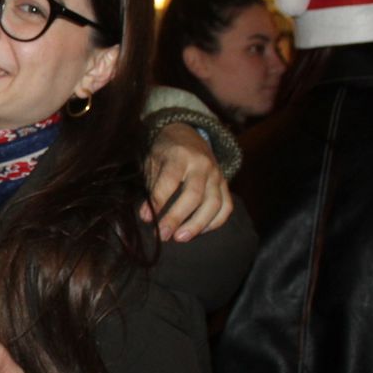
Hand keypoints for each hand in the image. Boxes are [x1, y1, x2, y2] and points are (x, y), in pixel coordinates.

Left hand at [139, 122, 231, 241]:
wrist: (187, 134)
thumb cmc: (165, 152)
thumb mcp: (153, 160)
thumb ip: (151, 186)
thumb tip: (147, 216)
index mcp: (180, 155)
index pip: (170, 181)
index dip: (158, 201)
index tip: (146, 218)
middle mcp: (202, 165)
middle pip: (194, 195)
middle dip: (177, 218)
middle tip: (163, 235)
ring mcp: (217, 174)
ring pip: (214, 204)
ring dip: (197, 225)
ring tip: (180, 238)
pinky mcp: (225, 184)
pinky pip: (226, 207)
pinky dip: (215, 222)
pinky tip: (199, 232)